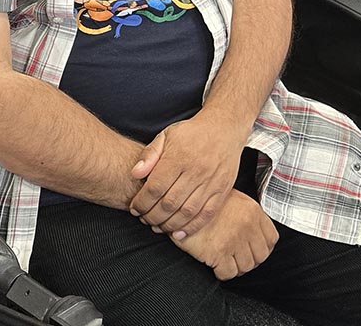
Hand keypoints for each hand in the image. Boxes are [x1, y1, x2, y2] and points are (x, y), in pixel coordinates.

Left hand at [129, 111, 246, 236]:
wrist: (225, 127)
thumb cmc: (192, 133)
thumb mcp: (167, 135)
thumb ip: (149, 154)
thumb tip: (135, 174)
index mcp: (179, 156)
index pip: (155, 188)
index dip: (142, 203)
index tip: (134, 208)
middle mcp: (196, 170)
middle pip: (169, 204)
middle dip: (152, 216)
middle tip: (144, 219)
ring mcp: (211, 181)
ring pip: (186, 212)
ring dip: (169, 225)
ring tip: (158, 226)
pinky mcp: (223, 189)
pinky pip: (207, 214)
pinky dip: (191, 227)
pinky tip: (178, 232)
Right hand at [170, 189, 278, 279]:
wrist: (182, 203)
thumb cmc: (206, 202)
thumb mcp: (234, 200)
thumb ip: (248, 215)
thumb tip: (257, 235)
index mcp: (253, 211)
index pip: (272, 239)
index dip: (262, 248)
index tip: (253, 250)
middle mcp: (247, 225)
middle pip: (260, 256)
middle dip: (249, 260)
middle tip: (237, 257)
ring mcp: (234, 239)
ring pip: (246, 267)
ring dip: (235, 267)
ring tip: (225, 259)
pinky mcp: (219, 252)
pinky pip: (229, 273)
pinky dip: (222, 272)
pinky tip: (215, 263)